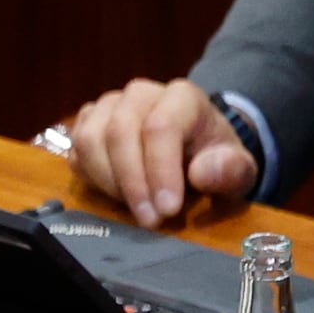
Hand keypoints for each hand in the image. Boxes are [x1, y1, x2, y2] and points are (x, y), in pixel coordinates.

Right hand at [59, 77, 258, 229]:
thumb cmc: (214, 158)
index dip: (161, 170)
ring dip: (109, 182)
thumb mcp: (237, 169)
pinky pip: (76, 152)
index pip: (162, 126)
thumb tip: (204, 173)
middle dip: (133, 183)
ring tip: (137, 207)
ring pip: (90, 140)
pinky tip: (118, 195)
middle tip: (150, 219)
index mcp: (183, 96)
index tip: (168, 209)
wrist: (195, 150)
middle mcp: (141, 94)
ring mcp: (109, 107)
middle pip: (120, 132)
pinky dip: (92, 179)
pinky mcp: (87, 125)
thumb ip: (230, 171)